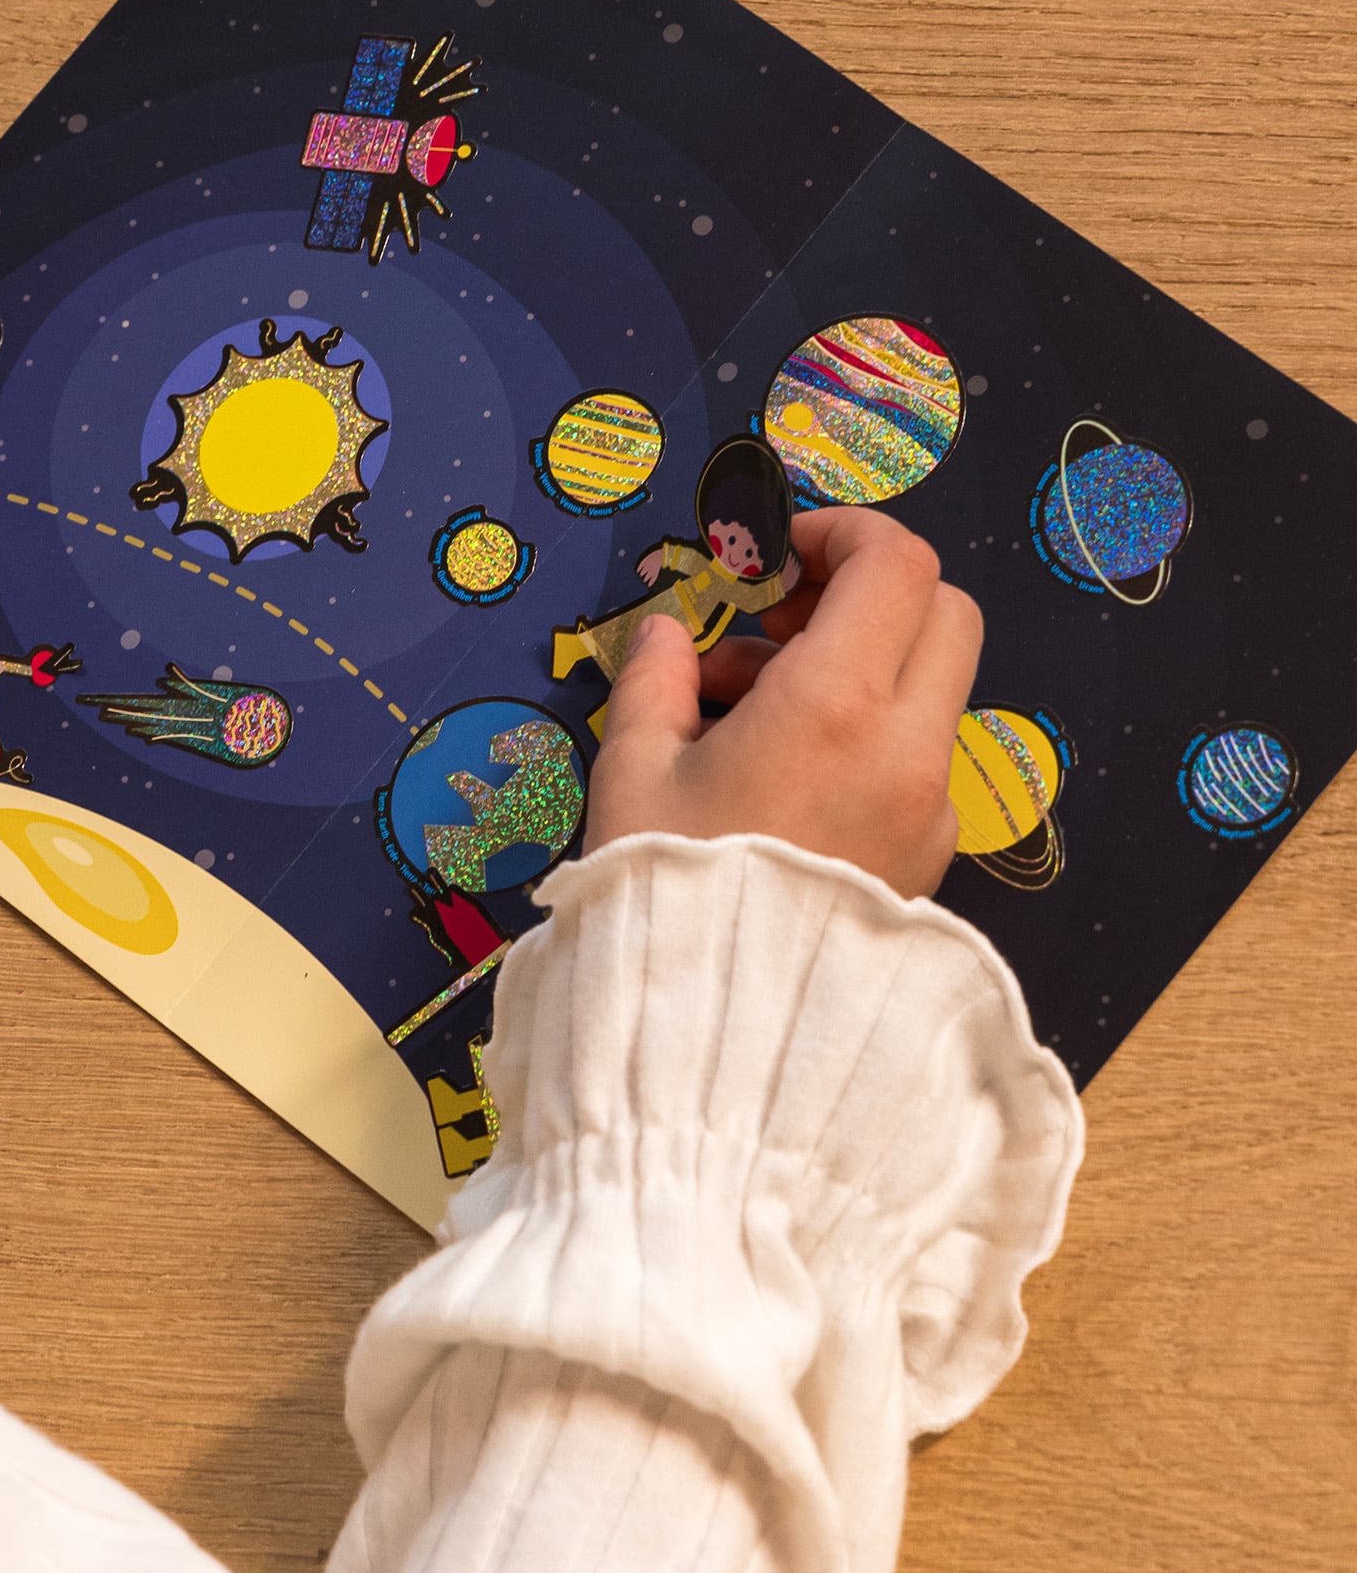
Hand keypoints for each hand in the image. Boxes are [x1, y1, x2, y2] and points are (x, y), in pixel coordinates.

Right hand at [585, 508, 981, 897]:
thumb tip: (669, 634)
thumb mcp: (632, 771)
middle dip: (864, 594)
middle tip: (777, 624)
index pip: (895, 563)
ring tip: (744, 713)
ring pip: (928, 685)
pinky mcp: (932, 852)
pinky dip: (866, 732)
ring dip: (856, 667)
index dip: (842, 533)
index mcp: (834, 702)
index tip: (778, 556)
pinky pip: (916, 754)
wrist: (726, 1039)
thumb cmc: (668, 890)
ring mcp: (931, 801)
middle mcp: (906, 742)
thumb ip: (653, 679)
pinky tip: (783, 776)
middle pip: (940, 610)